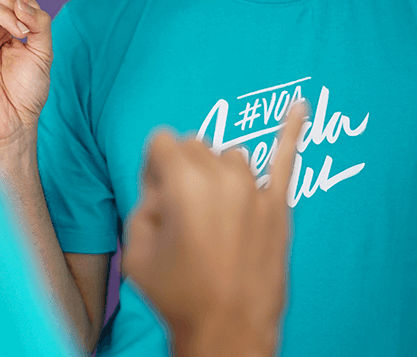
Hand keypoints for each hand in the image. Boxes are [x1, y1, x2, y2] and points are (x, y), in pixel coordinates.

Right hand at [0, 0, 52, 149]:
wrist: (11, 122)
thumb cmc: (26, 94)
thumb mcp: (42, 54)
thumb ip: (38, 24)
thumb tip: (20, 2)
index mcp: (11, 32)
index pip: (16, 0)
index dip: (24, 5)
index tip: (31, 27)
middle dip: (11, 7)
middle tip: (22, 32)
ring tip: (13, 31)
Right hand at [122, 104, 307, 356]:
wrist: (226, 329)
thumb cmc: (177, 292)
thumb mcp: (135, 246)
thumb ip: (143, 200)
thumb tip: (163, 186)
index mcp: (182, 183)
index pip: (162, 141)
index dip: (153, 167)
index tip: (156, 195)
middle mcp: (221, 178)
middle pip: (195, 144)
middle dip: (181, 168)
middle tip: (180, 210)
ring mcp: (254, 191)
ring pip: (228, 155)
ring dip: (215, 171)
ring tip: (212, 209)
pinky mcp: (277, 206)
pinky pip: (287, 158)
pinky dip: (291, 130)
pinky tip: (301, 106)